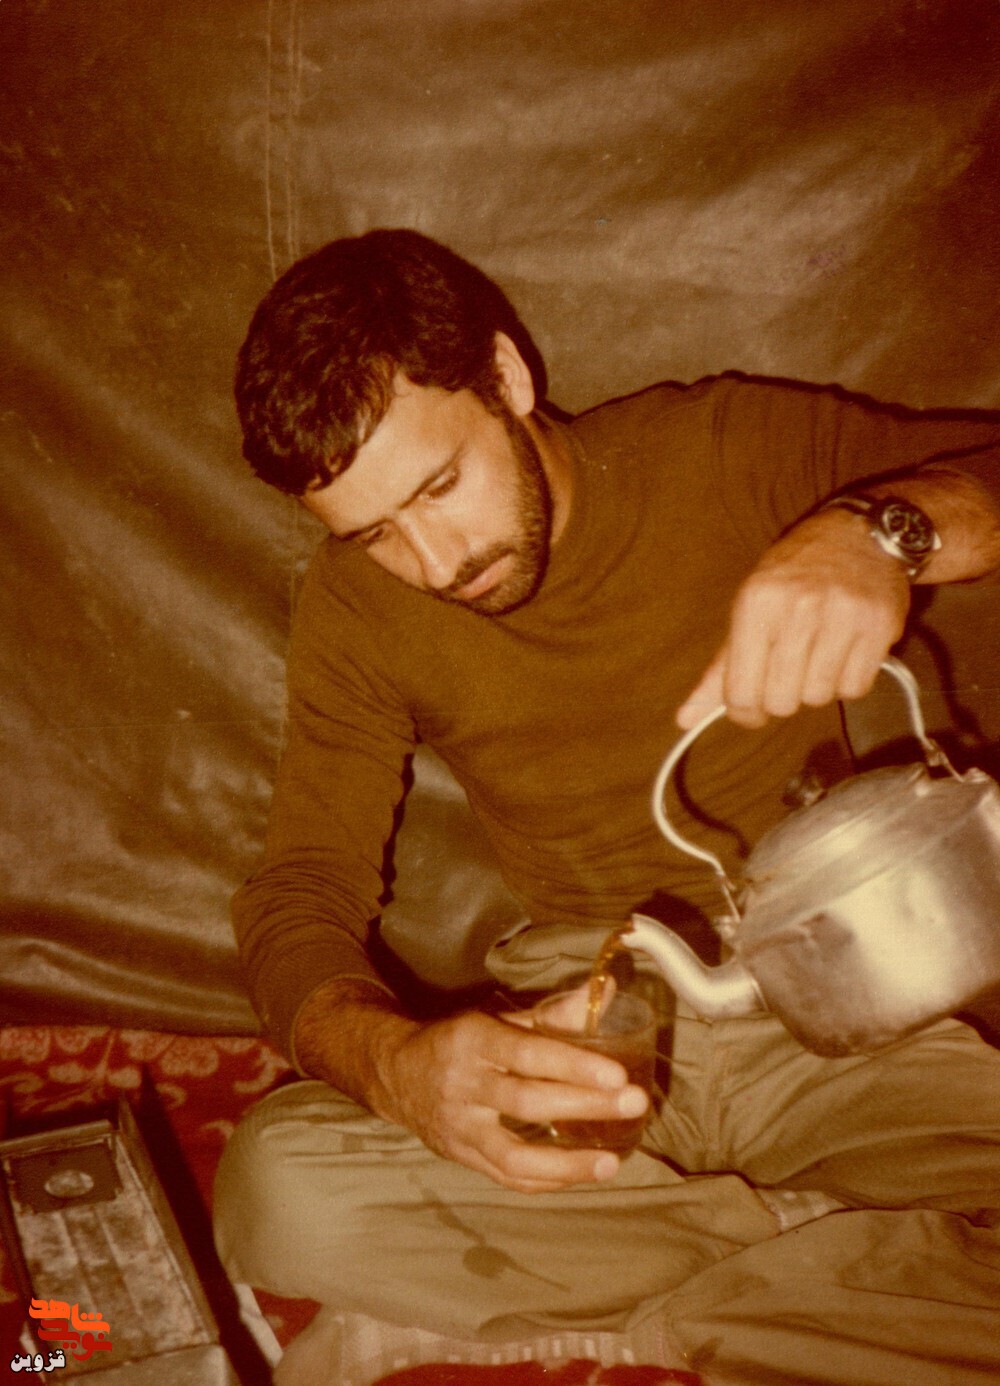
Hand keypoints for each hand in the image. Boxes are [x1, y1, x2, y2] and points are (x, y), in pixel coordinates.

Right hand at [374, 988, 648, 1192]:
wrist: (396, 1073)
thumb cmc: (460, 1041)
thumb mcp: (499, 1018)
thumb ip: (555, 1013)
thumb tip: (609, 990)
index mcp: (474, 1040)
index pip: (527, 1054)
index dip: (573, 1065)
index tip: (617, 1075)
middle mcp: (464, 1085)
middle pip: (527, 1101)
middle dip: (585, 1105)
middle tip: (634, 1104)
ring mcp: (460, 1127)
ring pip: (513, 1155)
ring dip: (566, 1163)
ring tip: (611, 1162)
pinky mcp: (461, 1156)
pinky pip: (506, 1177)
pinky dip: (546, 1181)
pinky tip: (581, 1175)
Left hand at [676, 508, 910, 728]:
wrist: (860, 534)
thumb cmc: (794, 576)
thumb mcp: (748, 608)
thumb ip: (721, 669)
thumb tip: (686, 718)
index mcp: (757, 602)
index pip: (742, 691)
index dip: (744, 713)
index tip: (750, 710)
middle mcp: (799, 607)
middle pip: (782, 701)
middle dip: (781, 698)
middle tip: (787, 673)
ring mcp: (843, 616)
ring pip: (819, 697)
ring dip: (816, 687)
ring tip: (818, 655)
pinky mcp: (880, 626)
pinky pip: (855, 689)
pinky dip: (847, 682)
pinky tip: (843, 653)